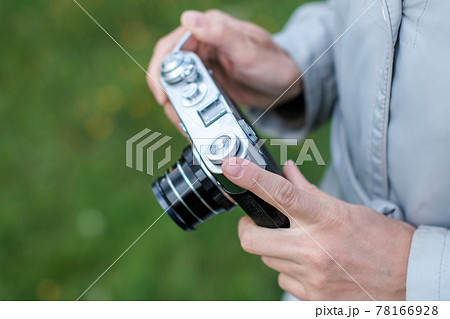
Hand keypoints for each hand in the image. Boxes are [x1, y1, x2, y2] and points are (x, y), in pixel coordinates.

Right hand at [147, 10, 301, 126]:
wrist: (287, 83)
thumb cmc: (273, 62)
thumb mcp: (246, 49)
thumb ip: (220, 34)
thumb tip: (189, 18)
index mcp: (207, 30)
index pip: (170, 47)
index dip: (160, 70)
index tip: (162, 94)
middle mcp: (202, 45)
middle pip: (169, 69)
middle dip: (167, 92)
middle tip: (173, 112)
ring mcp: (204, 65)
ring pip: (177, 85)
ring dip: (176, 104)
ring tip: (183, 122)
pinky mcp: (208, 82)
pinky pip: (190, 95)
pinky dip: (187, 109)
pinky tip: (191, 121)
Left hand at [221, 158, 415, 299]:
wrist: (412, 280)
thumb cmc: (382, 241)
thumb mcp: (347, 209)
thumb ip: (310, 193)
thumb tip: (287, 171)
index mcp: (325, 218)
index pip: (281, 193)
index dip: (252, 178)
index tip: (231, 166)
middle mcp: (314, 249)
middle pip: (252, 239)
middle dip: (249, 230)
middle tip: (260, 224)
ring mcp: (312, 278)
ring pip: (269, 261)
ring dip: (277, 252)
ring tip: (303, 247)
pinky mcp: (313, 299)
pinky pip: (284, 283)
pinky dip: (292, 273)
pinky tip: (313, 268)